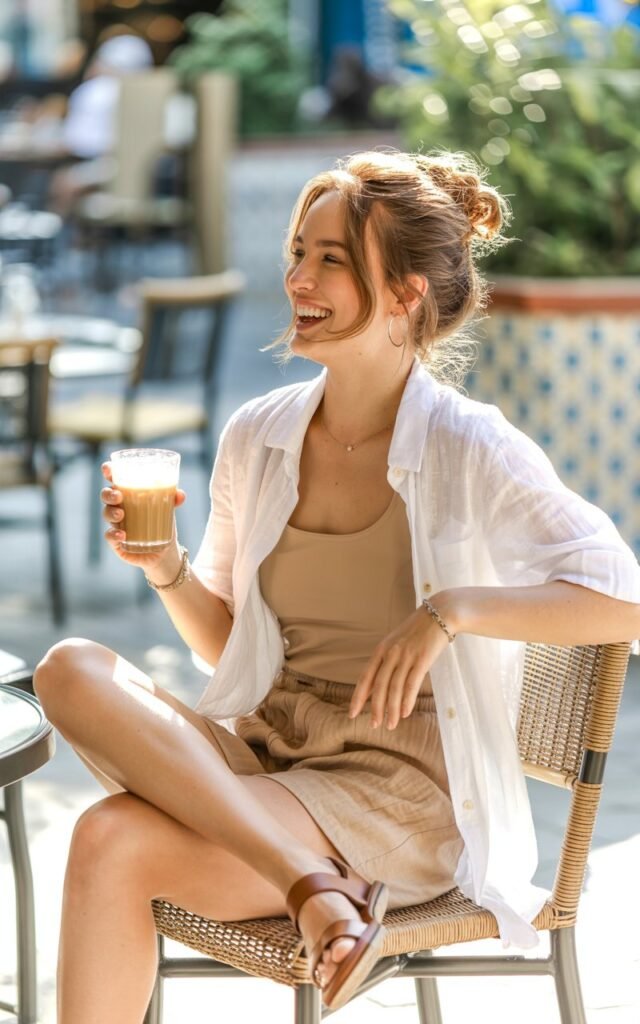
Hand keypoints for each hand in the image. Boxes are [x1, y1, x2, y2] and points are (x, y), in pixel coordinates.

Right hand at [101, 461, 186, 575]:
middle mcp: (119, 506)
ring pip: (106, 513)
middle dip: (109, 494)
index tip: (107, 468)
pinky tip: (122, 535)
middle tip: (119, 496)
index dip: (108, 471)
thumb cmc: (163, 523)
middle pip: (106, 495)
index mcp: (128, 494)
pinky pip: (109, 536)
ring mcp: (116, 524)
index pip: (114, 479)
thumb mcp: (169, 510)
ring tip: (121, 514)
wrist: (164, 552)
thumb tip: (180, 495)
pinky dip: (113, 534)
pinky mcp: (116, 541)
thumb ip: (173, 500)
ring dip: (111, 512)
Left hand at [348, 602, 452, 728]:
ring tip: (390, 725)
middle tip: (374, 725)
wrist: (440, 614)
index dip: (358, 697)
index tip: (352, 713)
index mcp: (381, 649)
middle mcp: (391, 653)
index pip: (365, 677)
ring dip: (391, 709)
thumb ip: (386, 661)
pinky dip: (407, 700)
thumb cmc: (418, 631)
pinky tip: (404, 713)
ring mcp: (406, 656)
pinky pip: (412, 683)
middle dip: (375, 707)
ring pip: (394, 688)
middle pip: (379, 685)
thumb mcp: (396, 642)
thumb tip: (376, 686)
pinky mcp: (422, 659)